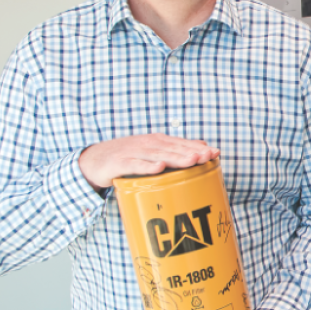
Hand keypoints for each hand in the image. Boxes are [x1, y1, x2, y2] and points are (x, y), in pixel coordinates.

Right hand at [78, 134, 218, 190]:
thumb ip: (176, 150)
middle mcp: (148, 144)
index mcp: (158, 141)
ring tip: (192, 161)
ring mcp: (134, 152)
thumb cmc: (129, 156)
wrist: (94, 159)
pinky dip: (147, 166)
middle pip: (173, 148)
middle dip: (192, 152)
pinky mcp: (119, 163)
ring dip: (176, 158)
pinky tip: (159, 168)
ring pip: (158, 155)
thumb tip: (203, 147)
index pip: (182, 144)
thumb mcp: (153, 151)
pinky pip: (135, 165)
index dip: (198, 148)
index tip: (215, 153)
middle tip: (208, 157)